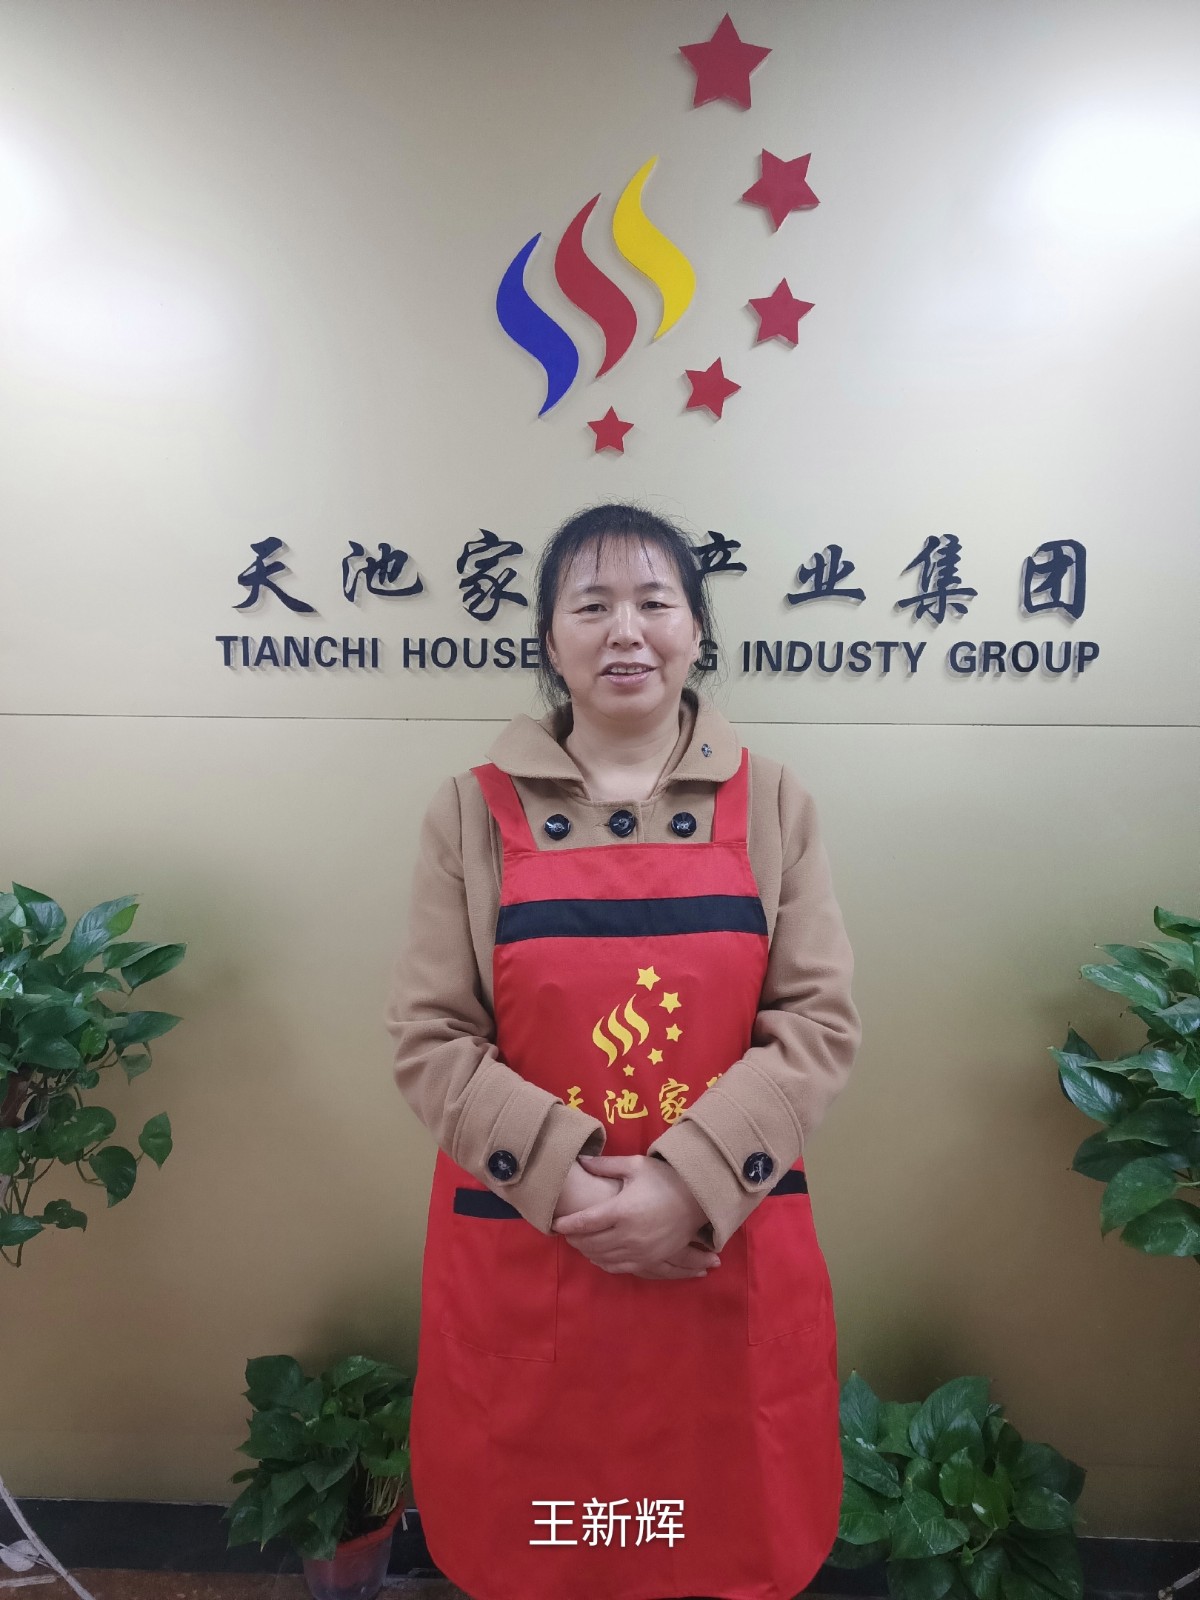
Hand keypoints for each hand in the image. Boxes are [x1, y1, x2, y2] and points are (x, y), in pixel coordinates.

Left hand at [551, 1154, 718, 1278]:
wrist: (699, 1199)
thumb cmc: (666, 1178)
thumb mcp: (635, 1166)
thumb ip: (605, 1165)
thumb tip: (580, 1160)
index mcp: (622, 1210)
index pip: (585, 1222)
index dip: (567, 1224)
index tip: (554, 1223)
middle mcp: (628, 1235)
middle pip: (590, 1243)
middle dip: (574, 1239)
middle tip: (565, 1233)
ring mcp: (640, 1251)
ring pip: (602, 1258)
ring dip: (586, 1252)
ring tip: (578, 1243)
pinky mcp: (649, 1260)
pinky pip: (619, 1268)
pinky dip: (604, 1263)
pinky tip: (597, 1256)